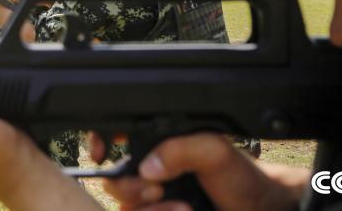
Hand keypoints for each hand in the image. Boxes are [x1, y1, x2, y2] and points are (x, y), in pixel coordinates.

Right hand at [90, 133, 306, 210]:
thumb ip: (180, 148)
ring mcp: (154, 203)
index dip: (100, 142)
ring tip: (181, 207)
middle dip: (129, 186)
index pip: (114, 138)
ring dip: (148, 209)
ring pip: (126, 208)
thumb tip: (146, 167)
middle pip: (113, 181)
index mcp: (159, 147)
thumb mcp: (214, 151)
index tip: (102, 152)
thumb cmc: (241, 179)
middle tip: (157, 188)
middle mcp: (151, 174)